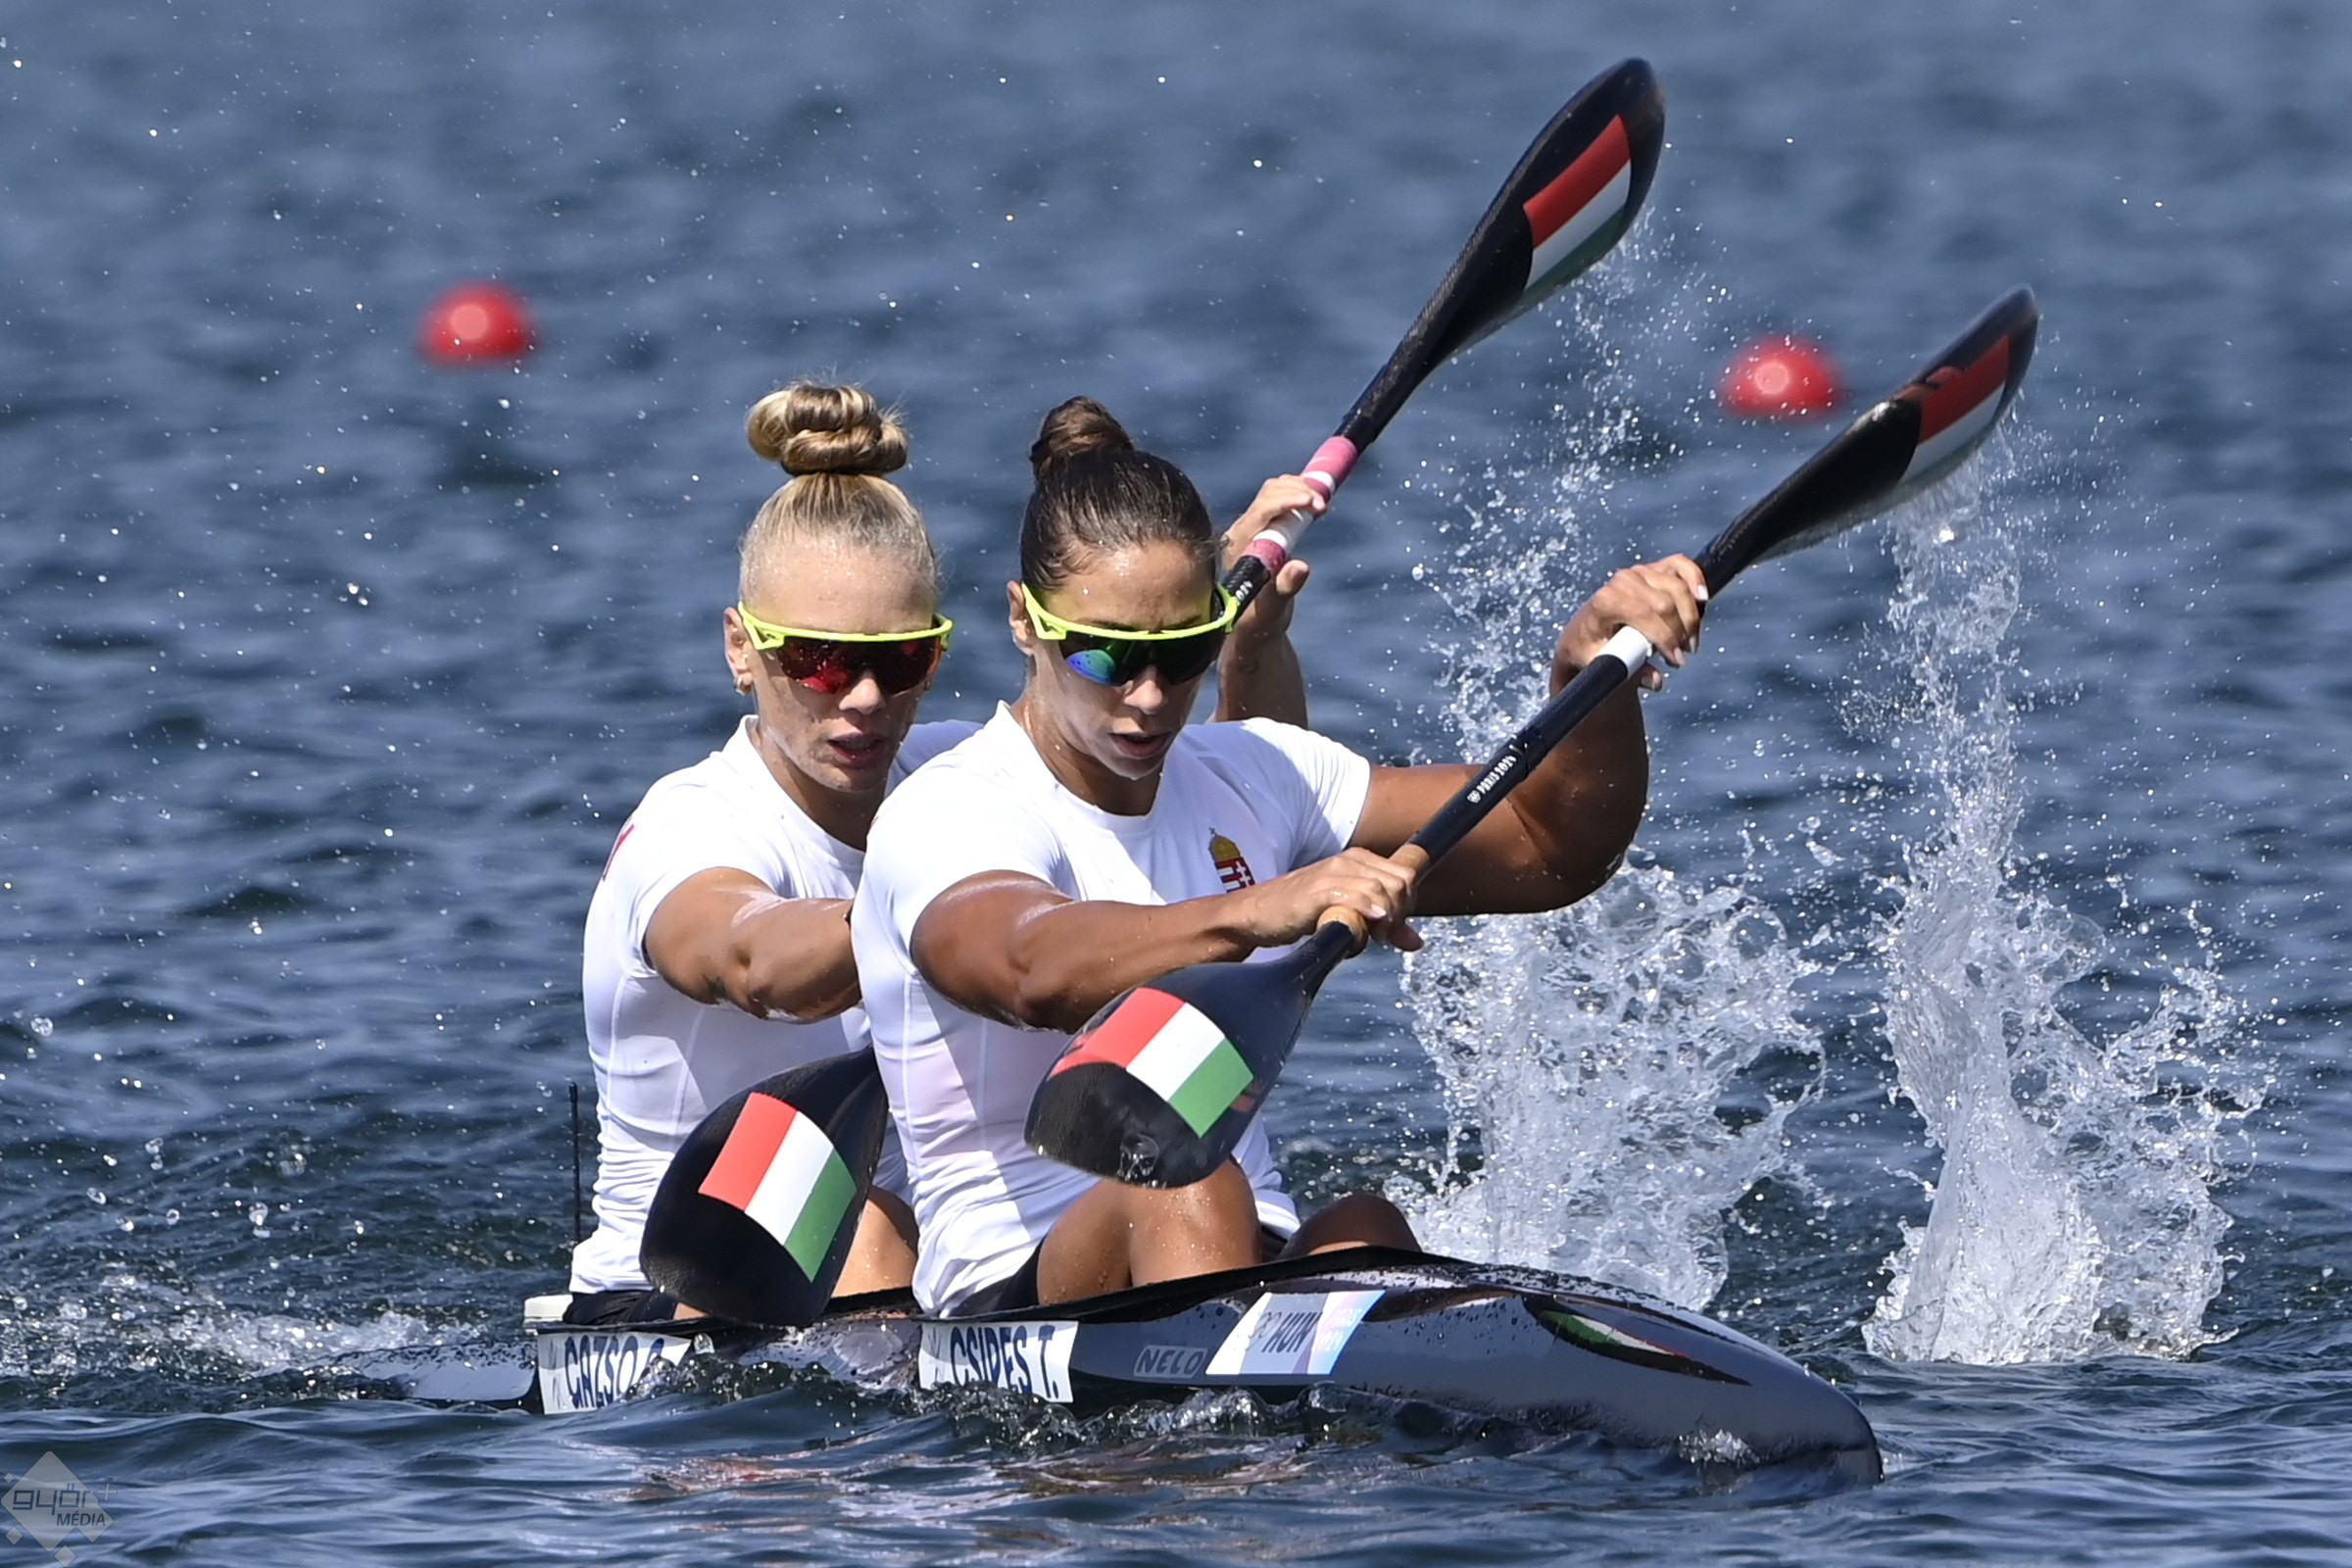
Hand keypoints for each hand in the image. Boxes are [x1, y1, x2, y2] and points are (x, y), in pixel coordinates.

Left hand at [1222, 475, 1323, 649]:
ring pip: (1275, 490)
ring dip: (1300, 489)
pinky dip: (1299, 494)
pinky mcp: (1264, 527)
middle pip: (1270, 492)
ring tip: (1321, 504)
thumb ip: (1284, 589)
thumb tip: (1301, 566)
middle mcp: (1243, 531)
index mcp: (1240, 546)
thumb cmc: (1258, 622)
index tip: (1315, 504)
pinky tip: (1314, 505)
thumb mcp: (1272, 611)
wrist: (1252, 626)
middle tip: (1323, 506)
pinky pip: (1279, 498)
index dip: (1289, 500)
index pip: (1262, 509)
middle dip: (1299, 491)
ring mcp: (1253, 527)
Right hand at [1224, 847, 1421, 952]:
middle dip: (1400, 912)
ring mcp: (1332, 873)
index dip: (1409, 903)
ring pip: (1383, 889)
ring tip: (1368, 936)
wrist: (1255, 914)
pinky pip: (1357, 895)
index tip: (1393, 925)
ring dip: (1385, 919)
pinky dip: (1369, 909)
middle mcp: (1349, 861)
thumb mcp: (1348, 916)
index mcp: (1359, 860)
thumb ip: (1384, 925)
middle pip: (1402, 882)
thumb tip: (1416, 941)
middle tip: (1381, 934)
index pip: (1407, 874)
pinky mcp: (1318, 890)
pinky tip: (1371, 923)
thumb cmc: (1300, 913)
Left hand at [1555, 554, 1708, 691]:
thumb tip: (1656, 680)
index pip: (1644, 614)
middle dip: (1680, 633)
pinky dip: (1695, 578)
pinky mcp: (1654, 568)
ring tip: (1689, 643)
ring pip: (1678, 589)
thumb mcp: (1600, 665)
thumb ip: (1625, 671)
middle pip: (1666, 604)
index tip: (1676, 661)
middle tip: (1682, 657)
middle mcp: (1622, 580)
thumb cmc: (1591, 648)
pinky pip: (1681, 565)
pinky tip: (1702, 598)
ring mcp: (1639, 571)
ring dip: (1691, 618)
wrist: (1586, 631)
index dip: (1665, 638)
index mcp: (1605, 601)